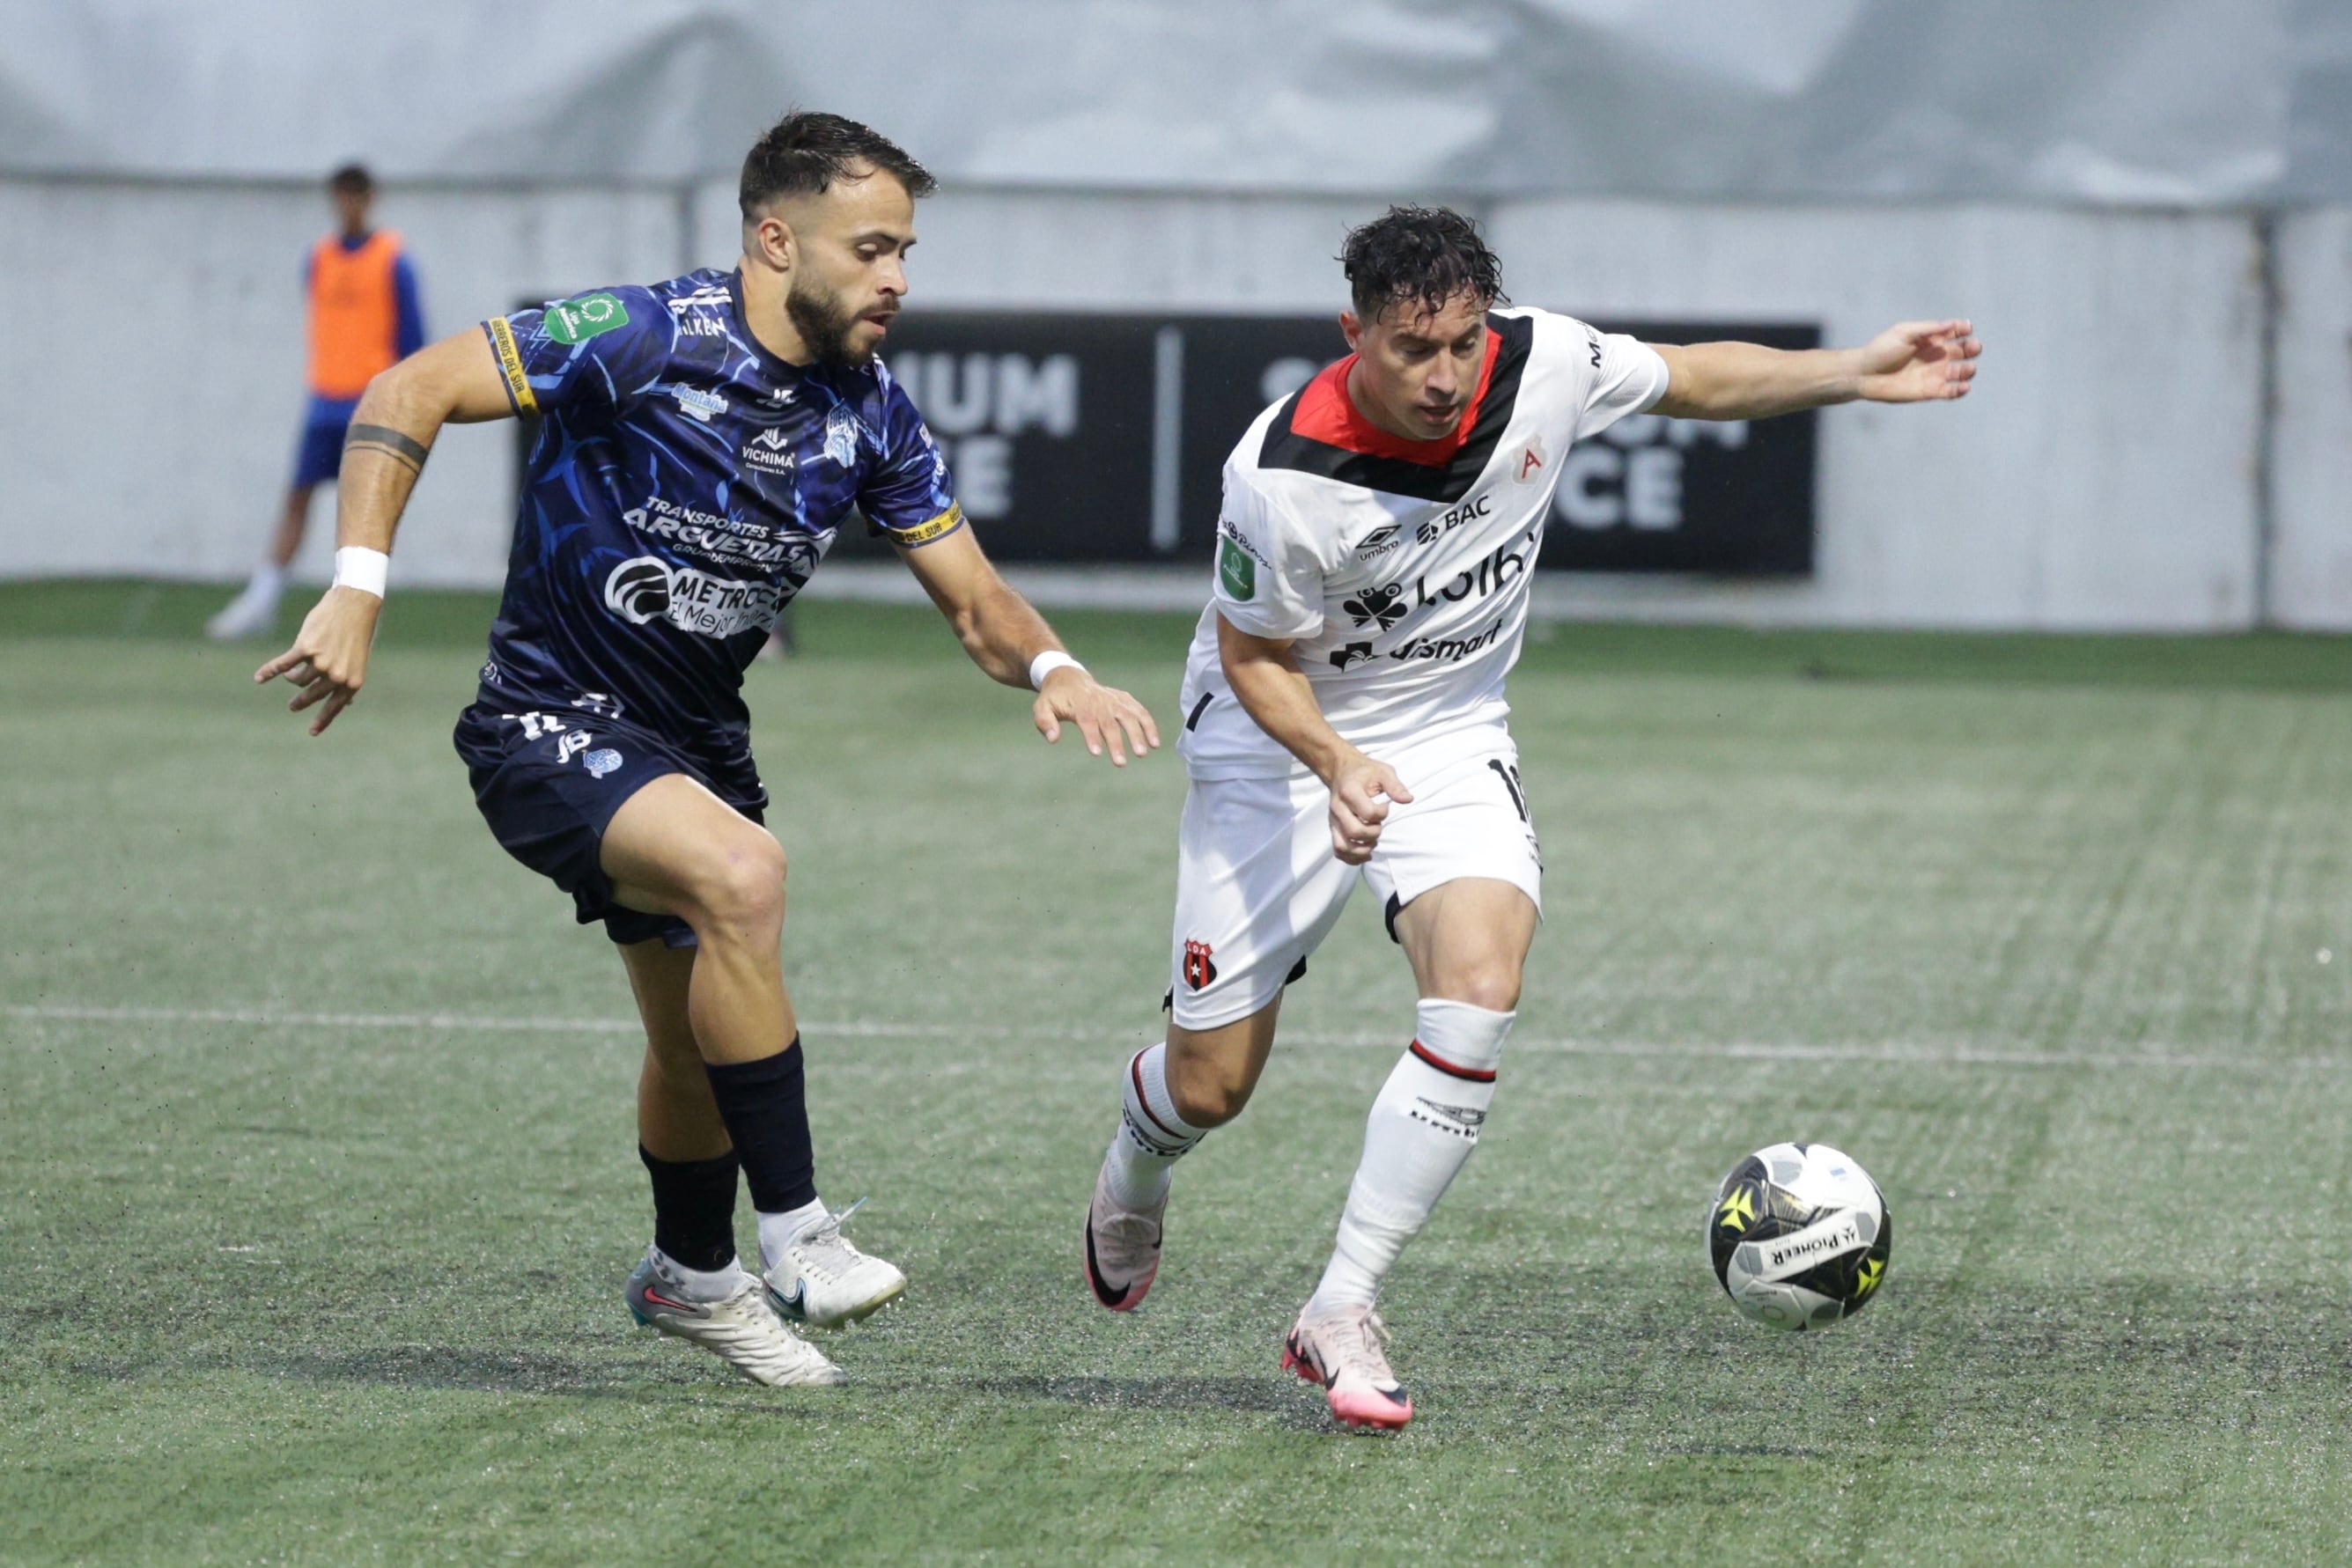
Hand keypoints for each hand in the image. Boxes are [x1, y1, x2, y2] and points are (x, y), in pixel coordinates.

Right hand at [253, 587, 382, 734]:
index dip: (322, 720)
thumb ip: (348, 681)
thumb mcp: (357, 662)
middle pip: (310, 694)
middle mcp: (337, 675)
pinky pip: (283, 664)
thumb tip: (346, 703)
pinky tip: (259, 677)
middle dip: (301, 701)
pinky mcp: (306, 648)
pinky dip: (269, 671)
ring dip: (293, 676)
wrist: (353, 607)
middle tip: (293, 706)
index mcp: (352, 682)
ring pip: (297, 678)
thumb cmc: (356, 634)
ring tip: (292, 673)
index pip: (334, 707)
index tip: (312, 732)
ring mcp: (321, 663)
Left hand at [1033, 667, 1160, 765]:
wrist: (1068, 676)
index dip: (1092, 736)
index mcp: (1080, 704)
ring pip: (1129, 715)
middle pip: (1111, 722)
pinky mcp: (1124, 699)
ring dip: (1138, 733)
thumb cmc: (1055, 698)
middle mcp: (1100, 701)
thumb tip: (1053, 739)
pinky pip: (1139, 711)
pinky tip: (1155, 742)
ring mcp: (1114, 699)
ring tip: (1144, 752)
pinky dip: (1148, 724)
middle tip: (1120, 763)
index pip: (1087, 720)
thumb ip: (1045, 723)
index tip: (1096, 753)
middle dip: (1116, 742)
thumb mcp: (1042, 707)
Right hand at [1324, 750, 1413, 864]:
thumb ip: (1395, 785)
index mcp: (1349, 792)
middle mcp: (1337, 808)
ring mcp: (1333, 820)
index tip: (1386, 807)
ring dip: (1362, 850)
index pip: (1367, 813)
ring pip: (1342, 846)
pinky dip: (1352, 858)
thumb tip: (1407, 799)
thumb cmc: (1364, 772)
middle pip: (1354, 832)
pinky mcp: (1333, 828)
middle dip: (1373, 834)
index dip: (1382, 814)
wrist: (1341, 770)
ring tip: (1373, 843)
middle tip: (1379, 825)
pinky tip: (1366, 853)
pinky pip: (1338, 850)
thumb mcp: (1383, 771)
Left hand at [1854, 319, 1979, 402]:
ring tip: (1968, 369)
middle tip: (1972, 348)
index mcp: (1932, 338)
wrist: (1864, 374)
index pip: (1955, 332)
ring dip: (1968, 370)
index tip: (1966, 329)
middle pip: (1963, 351)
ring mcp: (1934, 374)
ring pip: (1960, 372)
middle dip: (1972, 348)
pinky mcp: (1929, 391)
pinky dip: (1960, 390)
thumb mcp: (1904, 333)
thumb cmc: (1881, 350)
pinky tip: (1964, 387)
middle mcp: (1936, 356)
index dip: (1964, 329)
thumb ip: (1927, 329)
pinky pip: (1950, 391)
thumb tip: (1950, 324)